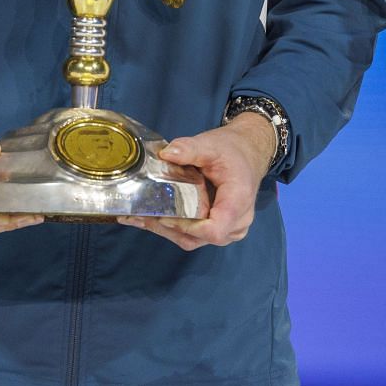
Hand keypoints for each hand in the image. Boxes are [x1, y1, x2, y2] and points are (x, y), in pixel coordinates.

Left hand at [118, 112, 274, 250]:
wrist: (247, 154)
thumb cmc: (232, 151)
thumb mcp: (211, 145)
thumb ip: (189, 148)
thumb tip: (165, 154)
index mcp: (238, 201)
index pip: (215, 229)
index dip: (189, 227)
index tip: (165, 216)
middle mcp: (237, 222)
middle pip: (199, 238)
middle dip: (167, 228)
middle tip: (139, 215)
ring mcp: (229, 229)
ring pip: (193, 240)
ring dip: (166, 231)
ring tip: (138, 217)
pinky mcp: (219, 229)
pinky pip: (194, 237)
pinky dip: (172, 229)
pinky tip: (151, 218)